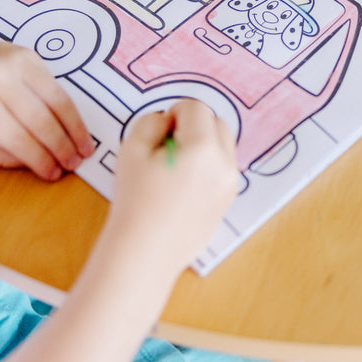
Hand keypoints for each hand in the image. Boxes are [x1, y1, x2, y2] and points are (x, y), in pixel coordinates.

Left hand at [0, 33, 93, 179]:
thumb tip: (35, 163)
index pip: (18, 138)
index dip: (40, 159)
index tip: (54, 174)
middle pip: (41, 119)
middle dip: (62, 146)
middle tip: (75, 163)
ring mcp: (17, 63)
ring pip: (56, 100)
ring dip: (75, 127)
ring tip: (85, 147)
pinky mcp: (30, 54)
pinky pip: (56, 85)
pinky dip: (69, 108)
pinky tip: (75, 125)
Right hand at [107, 99, 237, 277]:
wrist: (144, 254)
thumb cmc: (134, 201)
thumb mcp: (131, 149)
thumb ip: (152, 122)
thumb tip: (169, 121)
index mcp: (203, 148)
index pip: (197, 108)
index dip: (174, 113)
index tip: (160, 135)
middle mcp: (225, 164)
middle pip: (218, 123)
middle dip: (195, 126)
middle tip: (168, 147)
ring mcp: (230, 185)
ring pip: (224, 146)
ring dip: (204, 145)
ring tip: (176, 167)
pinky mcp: (228, 201)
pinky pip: (223, 169)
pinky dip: (208, 166)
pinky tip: (184, 186)